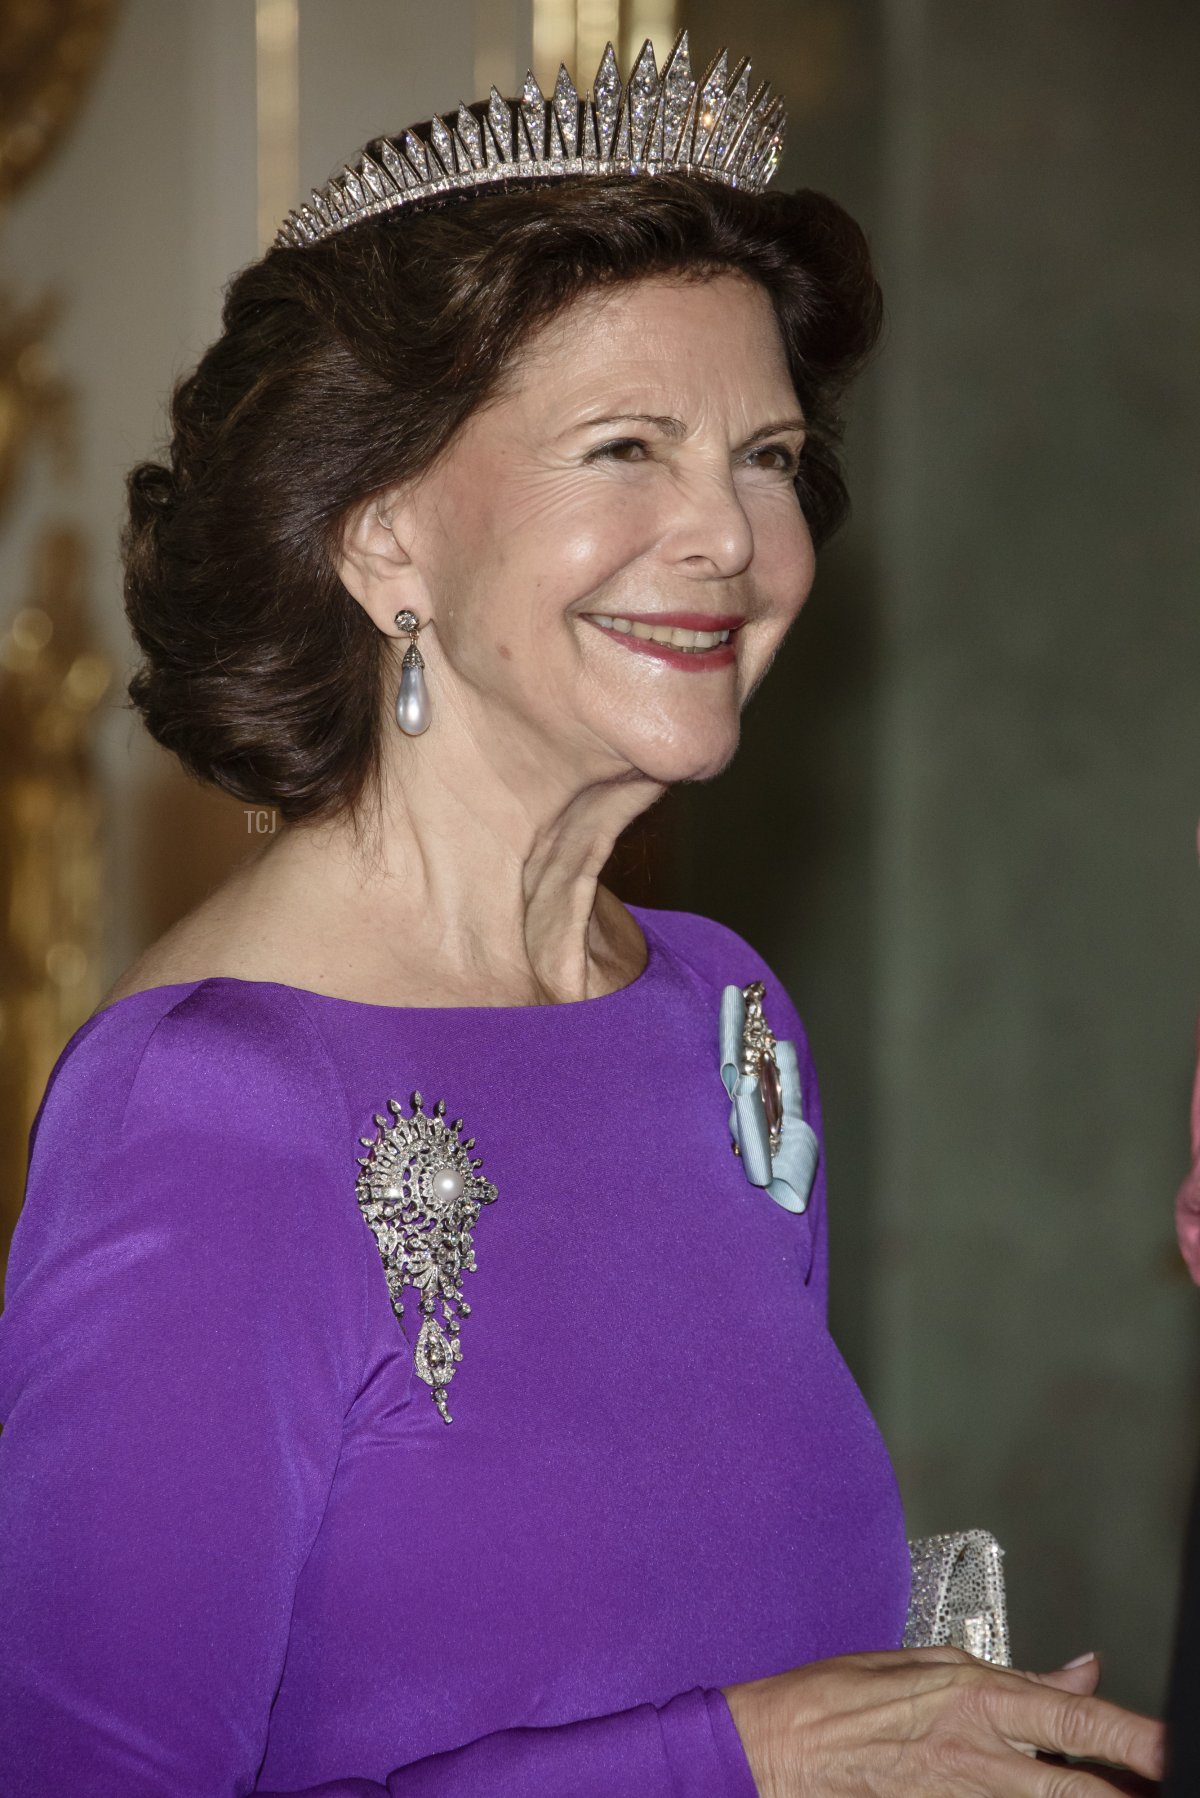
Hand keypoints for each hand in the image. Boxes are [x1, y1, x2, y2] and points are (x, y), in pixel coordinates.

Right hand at [721, 1646, 1163, 1795]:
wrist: (780, 1747)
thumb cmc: (839, 1697)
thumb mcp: (929, 1662)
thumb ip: (1014, 1675)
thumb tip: (1079, 1674)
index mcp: (974, 1698)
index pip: (1075, 1722)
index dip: (1134, 1740)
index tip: (1169, 1748)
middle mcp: (975, 1754)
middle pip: (1077, 1792)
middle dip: (1127, 1794)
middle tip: (1163, 1789)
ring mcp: (960, 1797)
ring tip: (1119, 1795)